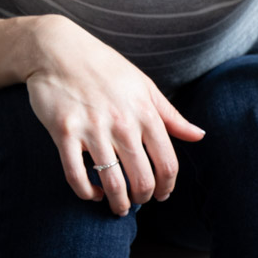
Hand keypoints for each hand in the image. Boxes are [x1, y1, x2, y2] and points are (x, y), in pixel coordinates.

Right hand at [20, 15, 204, 214]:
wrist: (58, 50)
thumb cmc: (105, 68)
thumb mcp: (144, 86)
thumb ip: (171, 116)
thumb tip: (199, 136)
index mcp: (145, 113)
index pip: (167, 163)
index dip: (167, 187)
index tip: (162, 195)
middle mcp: (122, 123)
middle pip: (142, 179)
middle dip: (143, 198)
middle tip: (138, 202)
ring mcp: (91, 128)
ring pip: (112, 182)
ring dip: (118, 203)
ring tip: (117, 207)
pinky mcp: (63, 132)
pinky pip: (76, 175)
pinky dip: (86, 193)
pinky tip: (93, 194)